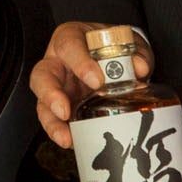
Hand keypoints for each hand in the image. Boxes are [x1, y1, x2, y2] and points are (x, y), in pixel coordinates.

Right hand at [27, 21, 148, 147]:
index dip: (80, 63)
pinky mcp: (62, 108)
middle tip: (64, 111)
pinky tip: (73, 142)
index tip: (97, 80)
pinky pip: (55, 121)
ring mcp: (57, 87)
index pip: (69, 46)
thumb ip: (135, 53)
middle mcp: (57, 62)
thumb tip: (139, 68)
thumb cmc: (115, 47)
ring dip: (52, 121)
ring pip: (42, 102)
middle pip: (42, 75)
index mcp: (71, 38)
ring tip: (65, 136)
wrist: (117, 58)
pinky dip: (62, 133)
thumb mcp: (128, 43)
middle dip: (50, 94)